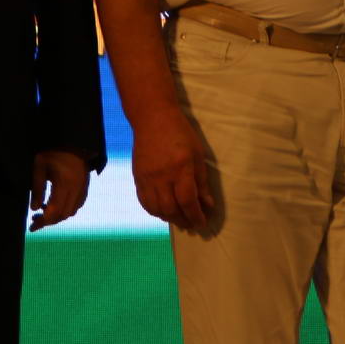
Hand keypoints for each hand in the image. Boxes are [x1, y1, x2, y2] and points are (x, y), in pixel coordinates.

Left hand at [30, 149, 90, 231]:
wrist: (73, 142)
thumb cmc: (53, 153)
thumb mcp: (39, 167)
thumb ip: (37, 189)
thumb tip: (34, 209)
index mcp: (64, 183)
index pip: (54, 210)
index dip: (42, 221)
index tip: (31, 226)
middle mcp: (76, 189)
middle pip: (63, 215)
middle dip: (49, 221)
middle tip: (34, 220)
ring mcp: (82, 189)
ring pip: (71, 212)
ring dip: (57, 217)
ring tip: (43, 212)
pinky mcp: (85, 187)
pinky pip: (77, 205)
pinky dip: (66, 210)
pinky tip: (55, 206)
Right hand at [131, 109, 213, 229]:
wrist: (153, 119)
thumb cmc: (181, 133)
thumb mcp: (198, 154)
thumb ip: (202, 181)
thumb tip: (207, 205)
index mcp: (181, 168)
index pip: (188, 200)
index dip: (195, 215)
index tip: (202, 223)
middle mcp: (162, 176)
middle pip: (171, 208)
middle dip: (183, 220)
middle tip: (192, 224)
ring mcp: (147, 178)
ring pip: (156, 209)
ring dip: (169, 218)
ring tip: (179, 218)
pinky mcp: (137, 178)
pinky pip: (144, 202)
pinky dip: (154, 211)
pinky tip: (163, 211)